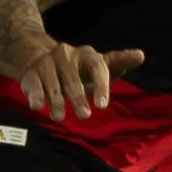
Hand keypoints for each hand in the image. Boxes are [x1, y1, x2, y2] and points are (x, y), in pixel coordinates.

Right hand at [17, 40, 145, 121]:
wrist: (41, 57)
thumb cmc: (79, 68)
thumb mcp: (99, 65)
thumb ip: (118, 63)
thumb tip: (141, 55)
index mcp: (87, 54)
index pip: (96, 66)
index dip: (100, 86)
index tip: (103, 106)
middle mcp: (65, 55)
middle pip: (72, 78)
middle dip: (77, 98)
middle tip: (85, 116)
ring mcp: (46, 63)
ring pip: (52, 82)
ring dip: (56, 100)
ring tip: (60, 118)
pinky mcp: (31, 73)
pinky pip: (33, 83)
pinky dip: (35, 95)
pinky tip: (38, 106)